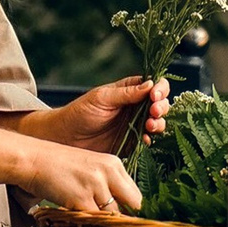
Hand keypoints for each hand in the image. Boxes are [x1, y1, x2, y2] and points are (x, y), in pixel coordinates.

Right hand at [0, 131, 142, 213]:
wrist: (32, 159)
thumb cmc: (57, 166)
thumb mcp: (90, 168)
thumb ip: (107, 185)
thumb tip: (121, 211)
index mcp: (114, 164)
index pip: (136, 194)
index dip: (131, 210)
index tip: (124, 220)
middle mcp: (109, 172)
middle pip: (133, 204)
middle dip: (125, 218)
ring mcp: (96, 185)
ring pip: (115, 216)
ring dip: (106, 224)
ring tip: (93, 225)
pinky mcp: (81, 198)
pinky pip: (96, 222)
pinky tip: (81, 224)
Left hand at [20, 76, 168, 155]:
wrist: (65, 138)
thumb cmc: (80, 113)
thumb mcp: (102, 98)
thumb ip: (126, 93)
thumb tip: (150, 84)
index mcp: (128, 91)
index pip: (153, 85)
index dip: (159, 89)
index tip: (155, 95)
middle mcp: (134, 107)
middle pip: (160, 103)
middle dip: (161, 107)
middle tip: (153, 112)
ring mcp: (134, 125)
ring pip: (157, 122)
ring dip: (159, 123)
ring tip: (150, 126)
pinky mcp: (131, 142)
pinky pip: (147, 140)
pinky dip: (150, 139)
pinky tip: (145, 140)